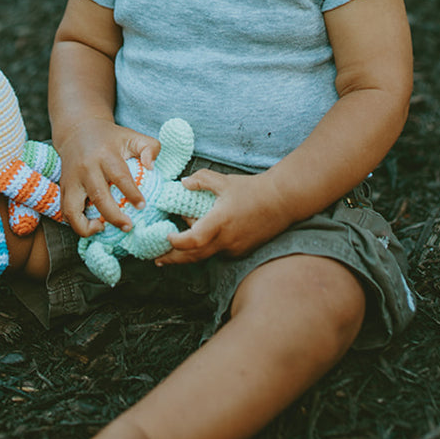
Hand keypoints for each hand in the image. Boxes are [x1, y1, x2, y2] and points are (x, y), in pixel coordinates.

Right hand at [56, 119, 159, 236]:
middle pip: (99, 196)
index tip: (142, 206)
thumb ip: (150, 147)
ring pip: (72, 209)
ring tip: (102, 228)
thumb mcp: (133, 136)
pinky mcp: (63, 187)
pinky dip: (76, 224)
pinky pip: (65, 212)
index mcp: (106, 155)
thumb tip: (151, 166)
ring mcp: (72, 180)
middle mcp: (86, 168)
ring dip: (87, 226)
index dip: (132, 193)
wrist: (78, 131)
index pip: (120, 176)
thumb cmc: (110, 138)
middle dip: (114, 216)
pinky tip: (92, 224)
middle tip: (128, 226)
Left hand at [154, 170, 292, 264]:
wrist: (281, 201)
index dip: (175, 242)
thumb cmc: (252, 189)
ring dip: (189, 254)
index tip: (165, 236)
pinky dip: (206, 248)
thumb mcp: (224, 180)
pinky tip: (200, 240)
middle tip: (157, 259)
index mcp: (219, 221)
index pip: (192, 241)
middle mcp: (226, 239)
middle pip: (194, 256)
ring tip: (172, 250)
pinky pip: (218, 252)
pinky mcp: (241, 250)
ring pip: (205, 255)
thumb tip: (183, 183)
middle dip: (173, 259)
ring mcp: (234, 248)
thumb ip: (201, 179)